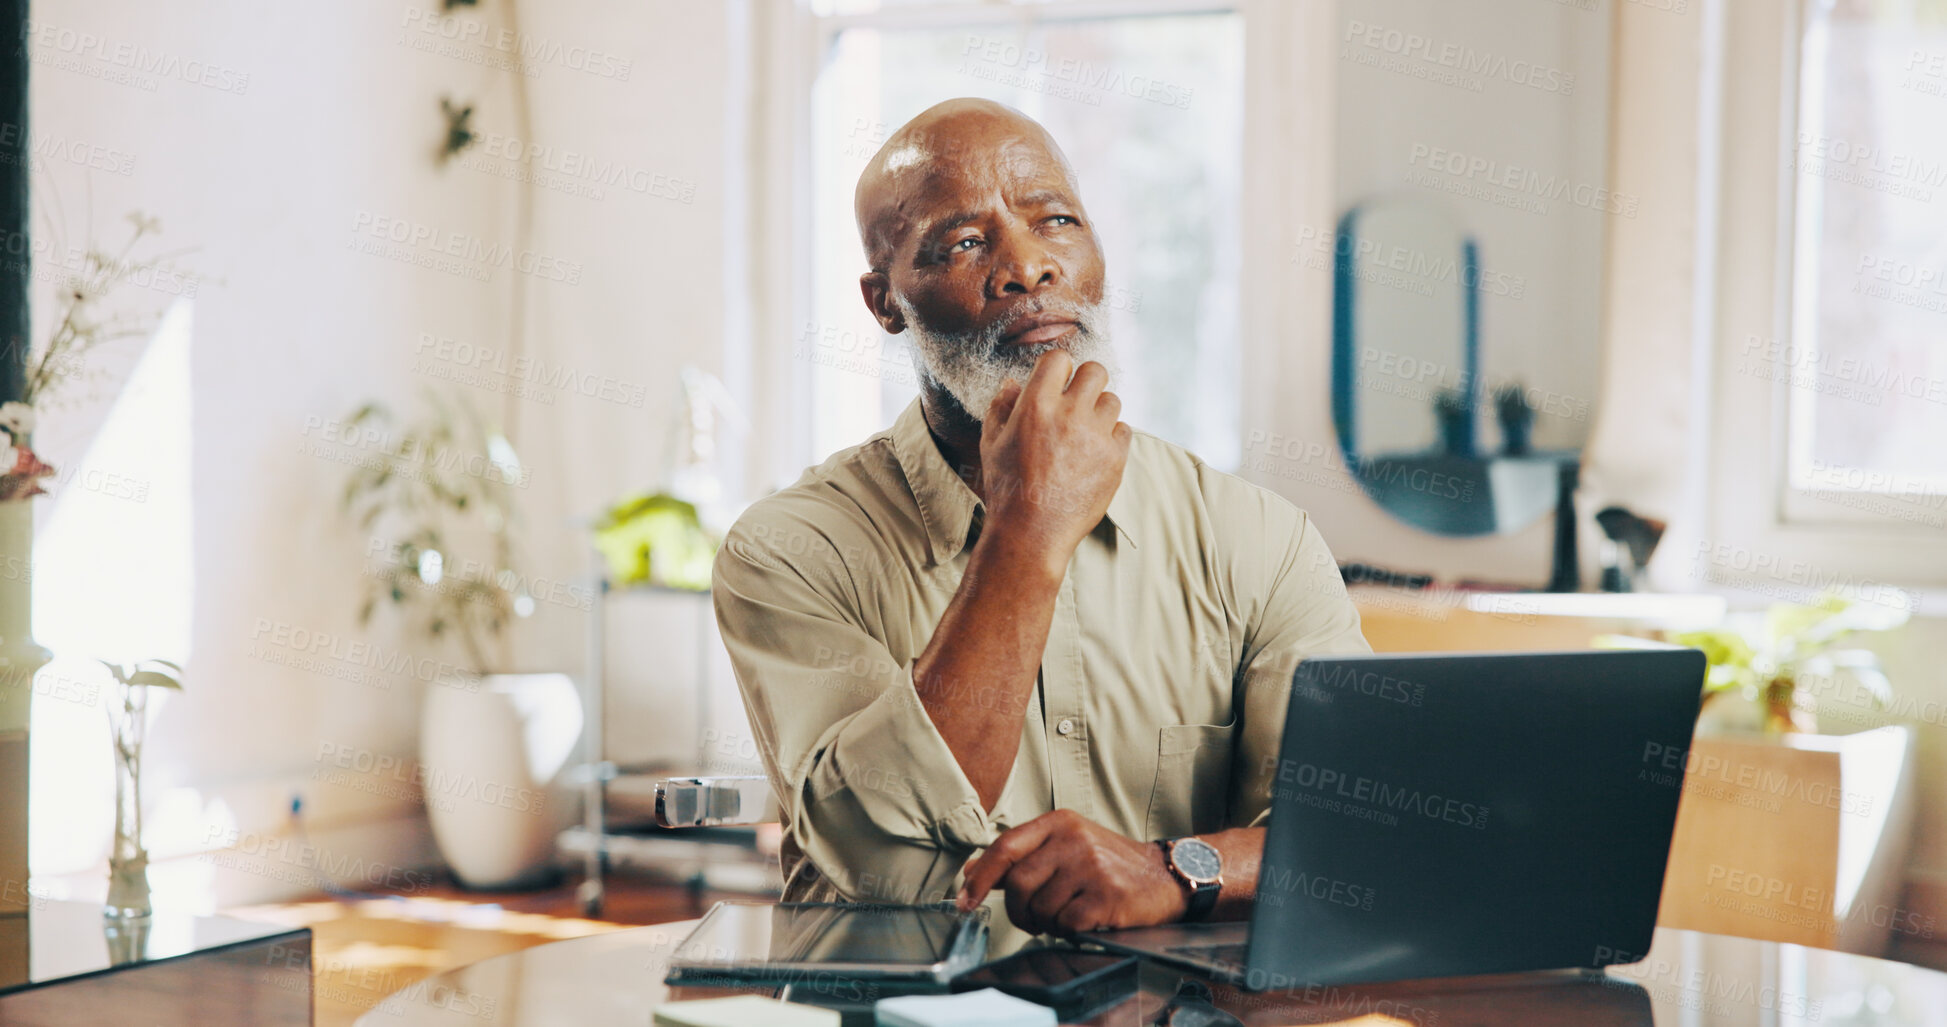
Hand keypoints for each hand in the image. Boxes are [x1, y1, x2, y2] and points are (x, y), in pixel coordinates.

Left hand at [955, 809, 1186, 935]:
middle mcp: (1074, 839)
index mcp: (1059, 822)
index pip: (1005, 846)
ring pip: (1041, 908)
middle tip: (1036, 920)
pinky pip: (1066, 924)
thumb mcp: (1064, 848)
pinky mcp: (1107, 895)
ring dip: (1049, 923)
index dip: (981, 877)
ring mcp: (1091, 866)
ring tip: (1070, 914)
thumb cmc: (1109, 864)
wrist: (1163, 876)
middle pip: (1018, 884)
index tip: (966, 901)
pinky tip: (1086, 922)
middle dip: (1020, 912)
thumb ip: (1020, 857)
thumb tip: (972, 869)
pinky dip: (1070, 931)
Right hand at [978, 349, 1130, 565]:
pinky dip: (1111, 436)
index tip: (1055, 383)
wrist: (1031, 532)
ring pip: (1113, 400)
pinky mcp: (1115, 459)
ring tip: (1084, 431)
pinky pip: (1123, 430)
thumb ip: (1001, 407)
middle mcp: (1070, 414)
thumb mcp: (992, 443)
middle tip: (1076, 401)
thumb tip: (1012, 383)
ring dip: (1099, 410)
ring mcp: (1096, 436)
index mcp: (1036, 405)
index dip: (1057, 369)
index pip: (1059, 359)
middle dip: (1086, 381)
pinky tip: (1094, 452)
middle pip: (1095, 371)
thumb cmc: (1007, 488)